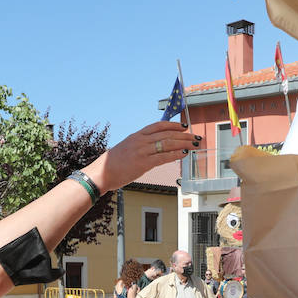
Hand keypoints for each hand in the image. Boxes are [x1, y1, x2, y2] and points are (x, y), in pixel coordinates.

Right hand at [86, 122, 200, 193]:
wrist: (101, 173)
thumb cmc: (114, 164)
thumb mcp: (127, 149)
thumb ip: (140, 146)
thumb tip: (154, 149)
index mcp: (137, 136)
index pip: (158, 126)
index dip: (173, 125)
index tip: (184, 126)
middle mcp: (140, 141)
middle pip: (167, 134)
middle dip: (184, 135)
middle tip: (196, 137)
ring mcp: (142, 151)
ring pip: (167, 143)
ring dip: (184, 143)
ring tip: (194, 145)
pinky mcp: (143, 163)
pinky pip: (162, 157)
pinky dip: (175, 154)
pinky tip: (184, 154)